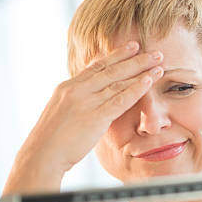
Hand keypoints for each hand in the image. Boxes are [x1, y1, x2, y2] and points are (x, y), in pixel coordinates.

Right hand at [22, 41, 164, 172]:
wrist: (41, 154)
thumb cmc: (51, 141)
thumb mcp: (62, 114)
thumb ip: (77, 104)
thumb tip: (89, 103)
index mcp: (68, 87)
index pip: (96, 66)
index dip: (116, 55)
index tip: (132, 46)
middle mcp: (77, 89)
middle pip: (111, 69)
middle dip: (134, 58)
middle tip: (154, 51)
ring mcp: (86, 101)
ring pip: (118, 80)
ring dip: (141, 70)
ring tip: (159, 61)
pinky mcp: (95, 116)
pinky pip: (120, 99)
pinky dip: (137, 88)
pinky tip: (150, 81)